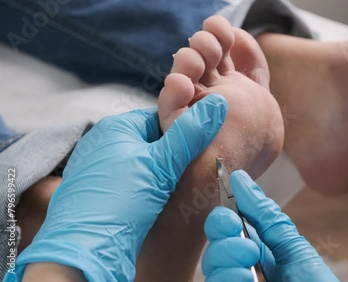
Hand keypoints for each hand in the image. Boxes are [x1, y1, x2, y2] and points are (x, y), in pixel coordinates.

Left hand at [6, 94, 227, 281]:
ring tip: (166, 194)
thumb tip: (218, 104)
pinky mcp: (94, 191)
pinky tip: (147, 205)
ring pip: (139, 164)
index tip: (193, 152)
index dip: (180, 134)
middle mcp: (100, 141)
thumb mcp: (164, 163)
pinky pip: (126, 182)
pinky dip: (139, 190)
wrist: (85, 249)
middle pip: (150, 142)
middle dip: (169, 157)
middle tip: (182, 176)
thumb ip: (191, 133)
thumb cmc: (121, 201)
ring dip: (155, 176)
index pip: (160, 117)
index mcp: (116, 125)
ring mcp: (94, 167)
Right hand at [202, 170, 338, 281]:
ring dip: (225, 258)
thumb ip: (266, 217)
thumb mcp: (295, 249)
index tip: (228, 192)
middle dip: (222, 231)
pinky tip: (244, 280)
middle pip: (215, 244)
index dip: (226, 211)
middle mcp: (243, 271)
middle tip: (240, 236)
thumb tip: (241, 180)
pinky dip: (227, 279)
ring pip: (210, 267)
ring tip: (248, 264)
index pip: (230, 227)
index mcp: (259, 254)